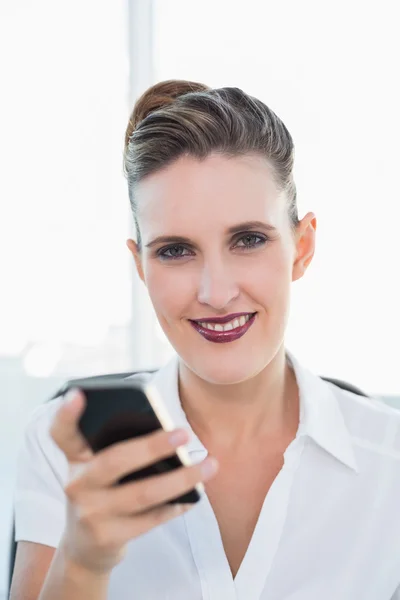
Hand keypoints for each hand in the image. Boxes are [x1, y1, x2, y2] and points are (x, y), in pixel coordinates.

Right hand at [50, 389, 217, 574]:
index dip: (66, 414)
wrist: (84, 549)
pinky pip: (151, 519)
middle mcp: (77, 484)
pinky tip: (195, 494)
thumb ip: (117, 449)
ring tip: (210, 465)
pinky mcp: (107, 538)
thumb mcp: (97, 470)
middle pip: (115, 460)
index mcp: (75, 459)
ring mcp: (90, 514)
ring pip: (142, 493)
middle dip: (152, 447)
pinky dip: (176, 505)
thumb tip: (169, 433)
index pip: (62, 433)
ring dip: (181, 478)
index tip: (78, 394)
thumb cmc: (101, 493)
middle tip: (185, 434)